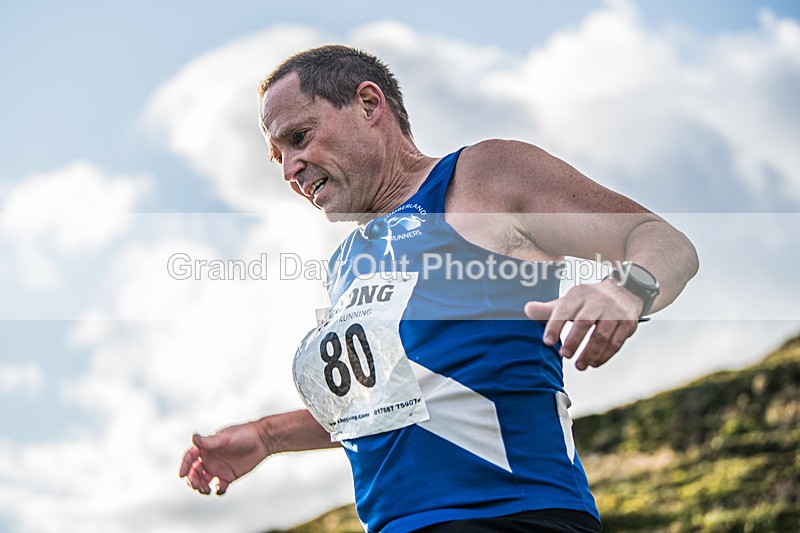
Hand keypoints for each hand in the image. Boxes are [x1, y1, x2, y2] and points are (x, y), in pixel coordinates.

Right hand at [179, 421, 269, 494]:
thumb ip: (209, 441)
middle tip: (198, 485)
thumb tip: (193, 438)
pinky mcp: (228, 476)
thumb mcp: (225, 438)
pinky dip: (217, 491)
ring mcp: (219, 468)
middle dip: (192, 480)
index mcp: (206, 448)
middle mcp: (210, 459)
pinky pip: (219, 487)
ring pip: (203, 482)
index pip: (190, 457)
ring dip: (201, 487)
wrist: (262, 440)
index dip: (184, 466)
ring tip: (206, 489)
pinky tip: (221, 488)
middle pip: (194, 472)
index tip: (182, 475)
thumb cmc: (243, 435)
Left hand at [524, 279, 641, 369]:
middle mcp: (597, 301)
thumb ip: (548, 309)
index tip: (547, 342)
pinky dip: (604, 355)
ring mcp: (614, 312)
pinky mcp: (628, 322)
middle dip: (573, 340)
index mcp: (579, 295)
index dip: (554, 326)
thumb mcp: (569, 300)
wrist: (626, 289)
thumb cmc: (590, 299)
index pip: (564, 310)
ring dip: (590, 352)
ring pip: (602, 335)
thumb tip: (527, 310)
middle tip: (564, 355)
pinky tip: (594, 363)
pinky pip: (616, 342)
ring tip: (579, 365)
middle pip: (584, 322)